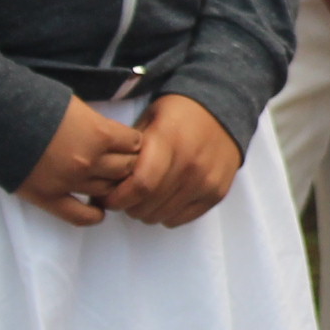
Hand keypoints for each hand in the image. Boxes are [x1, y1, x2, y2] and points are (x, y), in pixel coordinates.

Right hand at [19, 94, 142, 226]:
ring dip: (111, 186)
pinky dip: (94, 215)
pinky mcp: (49, 197)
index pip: (134, 144)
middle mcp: (90, 161)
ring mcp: (70, 182)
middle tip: (118, 162)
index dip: (132, 142)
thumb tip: (109, 134)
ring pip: (107, 191)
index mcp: (100, 134)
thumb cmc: (34, 101)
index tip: (126, 142)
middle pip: (125, 169)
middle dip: (126, 164)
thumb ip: (96, 122)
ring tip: (107, 182)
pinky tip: (97, 210)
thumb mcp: (75, 104)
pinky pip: (80, 216)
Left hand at [101, 93, 241, 229]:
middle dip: (128, 207)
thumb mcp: (149, 118)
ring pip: (163, 216)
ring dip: (146, 212)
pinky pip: (181, 219)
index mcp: (169, 141)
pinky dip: (166, 215)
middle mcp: (191, 164)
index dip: (118, 198)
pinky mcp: (216, 194)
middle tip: (123, 198)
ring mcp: (206, 181)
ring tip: (143, 198)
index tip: (107, 198)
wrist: (224, 110)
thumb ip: (130, 149)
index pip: (140, 185)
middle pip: (149, 205)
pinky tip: (163, 200)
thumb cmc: (178, 113)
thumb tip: (105, 180)